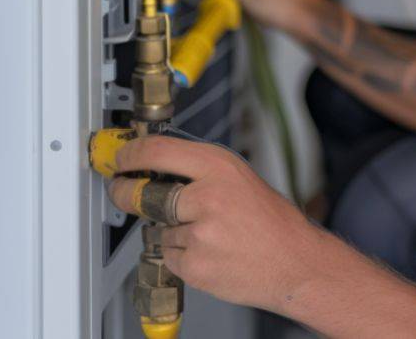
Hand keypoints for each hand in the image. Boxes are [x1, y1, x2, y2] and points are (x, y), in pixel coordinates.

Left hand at [106, 135, 321, 313]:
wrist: (296, 262)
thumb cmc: (271, 222)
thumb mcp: (240, 179)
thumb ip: (200, 172)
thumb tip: (157, 168)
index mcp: (220, 167)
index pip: (159, 150)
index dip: (130, 154)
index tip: (119, 158)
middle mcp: (208, 196)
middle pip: (145, 194)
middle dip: (126, 193)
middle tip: (122, 191)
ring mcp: (200, 233)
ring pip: (158, 229)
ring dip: (171, 232)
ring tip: (208, 235)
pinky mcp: (195, 264)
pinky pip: (169, 256)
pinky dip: (182, 256)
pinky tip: (210, 253)